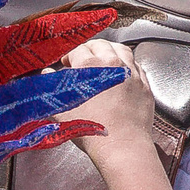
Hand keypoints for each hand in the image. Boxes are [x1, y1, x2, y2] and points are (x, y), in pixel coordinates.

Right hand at [61, 40, 156, 159]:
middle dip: (89, 49)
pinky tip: (122, 72)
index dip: (69, 55)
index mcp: (90, 66)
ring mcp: (131, 73)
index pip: (77, 50)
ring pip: (122, 50)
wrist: (121, 145)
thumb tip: (46, 75)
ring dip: (110, 51)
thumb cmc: (91, 129)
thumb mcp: (61, 109)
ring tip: (103, 60)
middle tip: (83, 59)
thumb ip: (50, 88)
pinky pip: (136, 65)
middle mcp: (113, 64)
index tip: (66, 63)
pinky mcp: (144, 84)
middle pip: (101, 44)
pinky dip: (128, 63)